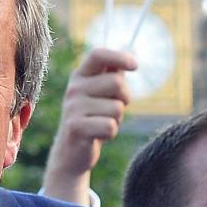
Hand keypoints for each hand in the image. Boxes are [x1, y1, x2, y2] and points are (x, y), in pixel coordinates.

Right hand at [40, 46, 137, 204]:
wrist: (71, 152)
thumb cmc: (93, 119)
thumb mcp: (101, 94)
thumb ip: (113, 75)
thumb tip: (131, 53)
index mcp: (80, 76)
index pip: (98, 55)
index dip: (119, 56)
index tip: (135, 66)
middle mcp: (74, 88)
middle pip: (117, 83)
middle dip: (124, 99)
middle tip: (113, 111)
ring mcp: (73, 107)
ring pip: (116, 108)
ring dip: (116, 119)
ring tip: (101, 124)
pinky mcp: (75, 127)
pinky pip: (110, 126)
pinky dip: (110, 134)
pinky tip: (98, 136)